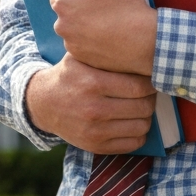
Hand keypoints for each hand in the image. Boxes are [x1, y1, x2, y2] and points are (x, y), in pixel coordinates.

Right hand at [25, 54, 156, 153]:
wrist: (44, 103)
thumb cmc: (68, 75)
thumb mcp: (80, 56)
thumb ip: (105, 53)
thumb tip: (137, 48)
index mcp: (93, 83)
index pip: (137, 86)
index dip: (150, 82)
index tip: (151, 77)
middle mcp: (94, 109)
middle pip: (142, 107)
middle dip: (151, 98)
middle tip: (150, 91)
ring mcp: (95, 131)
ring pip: (141, 126)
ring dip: (147, 116)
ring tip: (142, 105)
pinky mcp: (96, 147)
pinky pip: (133, 143)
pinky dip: (139, 132)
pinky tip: (133, 120)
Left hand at [50, 0, 157, 75]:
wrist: (145, 42)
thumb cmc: (125, 5)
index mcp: (63, 4)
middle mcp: (62, 27)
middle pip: (68, 15)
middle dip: (82, 12)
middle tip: (106, 10)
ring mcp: (73, 46)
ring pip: (76, 32)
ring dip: (87, 29)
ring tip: (111, 24)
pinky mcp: (85, 62)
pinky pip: (85, 49)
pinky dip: (95, 45)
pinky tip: (112, 40)